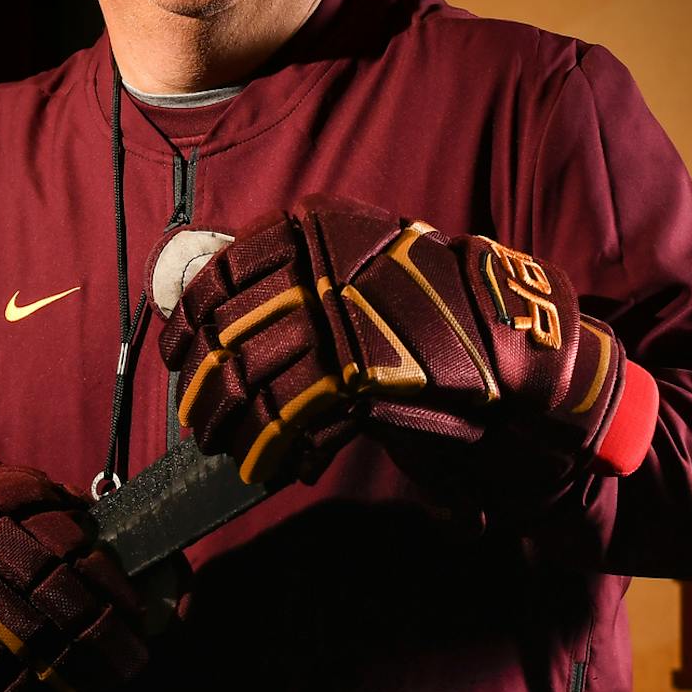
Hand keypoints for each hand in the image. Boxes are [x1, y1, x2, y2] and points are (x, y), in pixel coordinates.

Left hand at [155, 195, 658, 495]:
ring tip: (229, 448)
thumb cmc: (436, 313)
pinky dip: (281, 446)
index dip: (189, 317)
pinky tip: (281, 465)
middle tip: (198, 419)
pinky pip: (297, 416)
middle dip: (205, 384)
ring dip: (234, 423)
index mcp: (319, 226)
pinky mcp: (360, 369)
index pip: (223, 270)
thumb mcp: (364, 275)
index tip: (175, 350)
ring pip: (255, 378)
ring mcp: (341, 316)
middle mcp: (323, 265)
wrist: (516, 344)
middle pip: (229, 331)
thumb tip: (217, 307)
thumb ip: (304, 281)